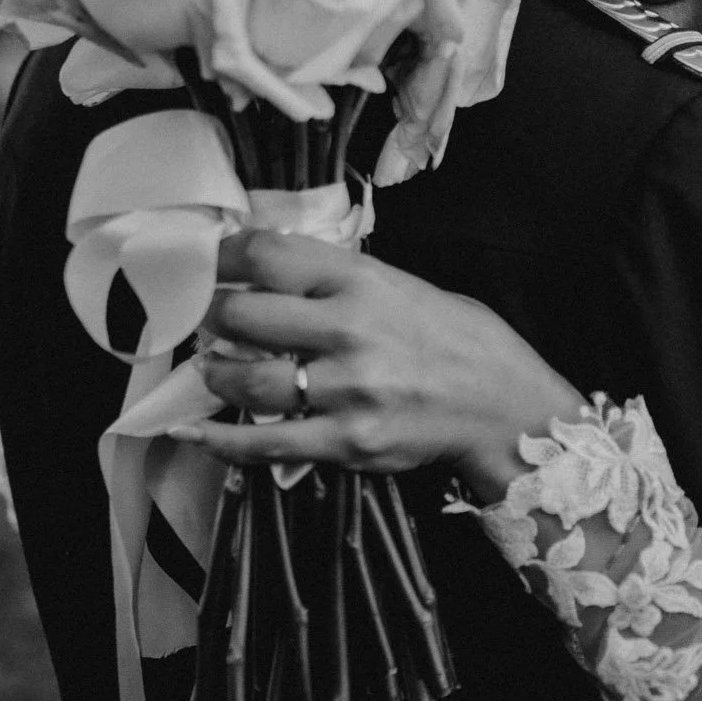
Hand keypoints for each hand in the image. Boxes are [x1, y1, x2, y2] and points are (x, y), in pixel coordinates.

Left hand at [184, 230, 584, 498]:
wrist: (505, 407)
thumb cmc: (458, 342)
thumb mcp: (404, 286)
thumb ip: (342, 281)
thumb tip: (273, 273)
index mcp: (363, 281)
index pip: (267, 255)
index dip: (220, 258)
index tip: (204, 265)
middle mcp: (349, 330)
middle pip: (242, 316)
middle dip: (211, 319)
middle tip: (205, 322)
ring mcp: (347, 389)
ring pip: (246, 382)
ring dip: (215, 376)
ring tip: (212, 370)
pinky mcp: (347, 441)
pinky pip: (266, 445)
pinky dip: (222, 441)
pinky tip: (196, 433)